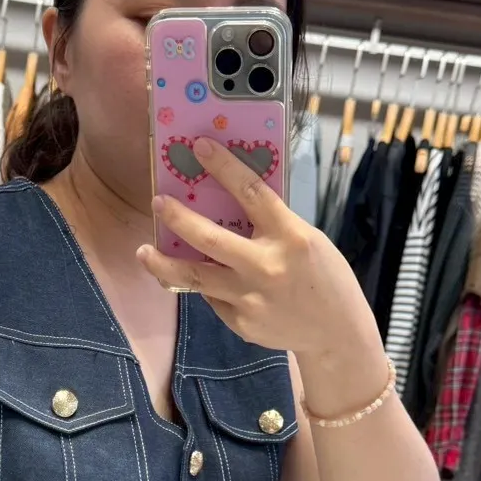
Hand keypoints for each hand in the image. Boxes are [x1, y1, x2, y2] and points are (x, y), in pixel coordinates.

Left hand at [136, 136, 377, 359]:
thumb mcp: (308, 240)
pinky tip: (204, 281)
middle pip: (209, 239)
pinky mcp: (241, 323)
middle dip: (178, 218)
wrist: (336, 334)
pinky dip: (207, 286)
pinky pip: (214, 298)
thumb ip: (272, 225)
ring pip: (195, 277)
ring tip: (143, 251)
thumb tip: (229, 202)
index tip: (199, 147)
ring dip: (163, 263)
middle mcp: (267, 267)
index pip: (251, 193)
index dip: (224, 166)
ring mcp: (250, 299)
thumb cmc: (324, 278)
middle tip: (158, 202)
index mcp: (291, 237)